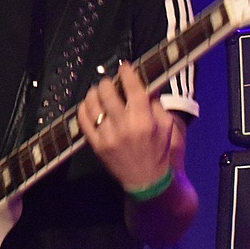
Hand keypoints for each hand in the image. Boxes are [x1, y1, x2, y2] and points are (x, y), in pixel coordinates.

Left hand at [78, 62, 173, 190]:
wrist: (146, 181)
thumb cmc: (158, 151)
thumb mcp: (166, 126)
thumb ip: (156, 104)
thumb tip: (143, 85)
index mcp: (144, 121)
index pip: (132, 89)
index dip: (126, 74)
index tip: (124, 67)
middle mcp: (124, 127)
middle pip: (107, 93)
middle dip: (107, 83)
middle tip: (109, 83)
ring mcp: (108, 137)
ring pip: (92, 105)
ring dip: (94, 93)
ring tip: (98, 92)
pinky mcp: (96, 145)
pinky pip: (83, 121)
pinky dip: (84, 109)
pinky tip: (89, 105)